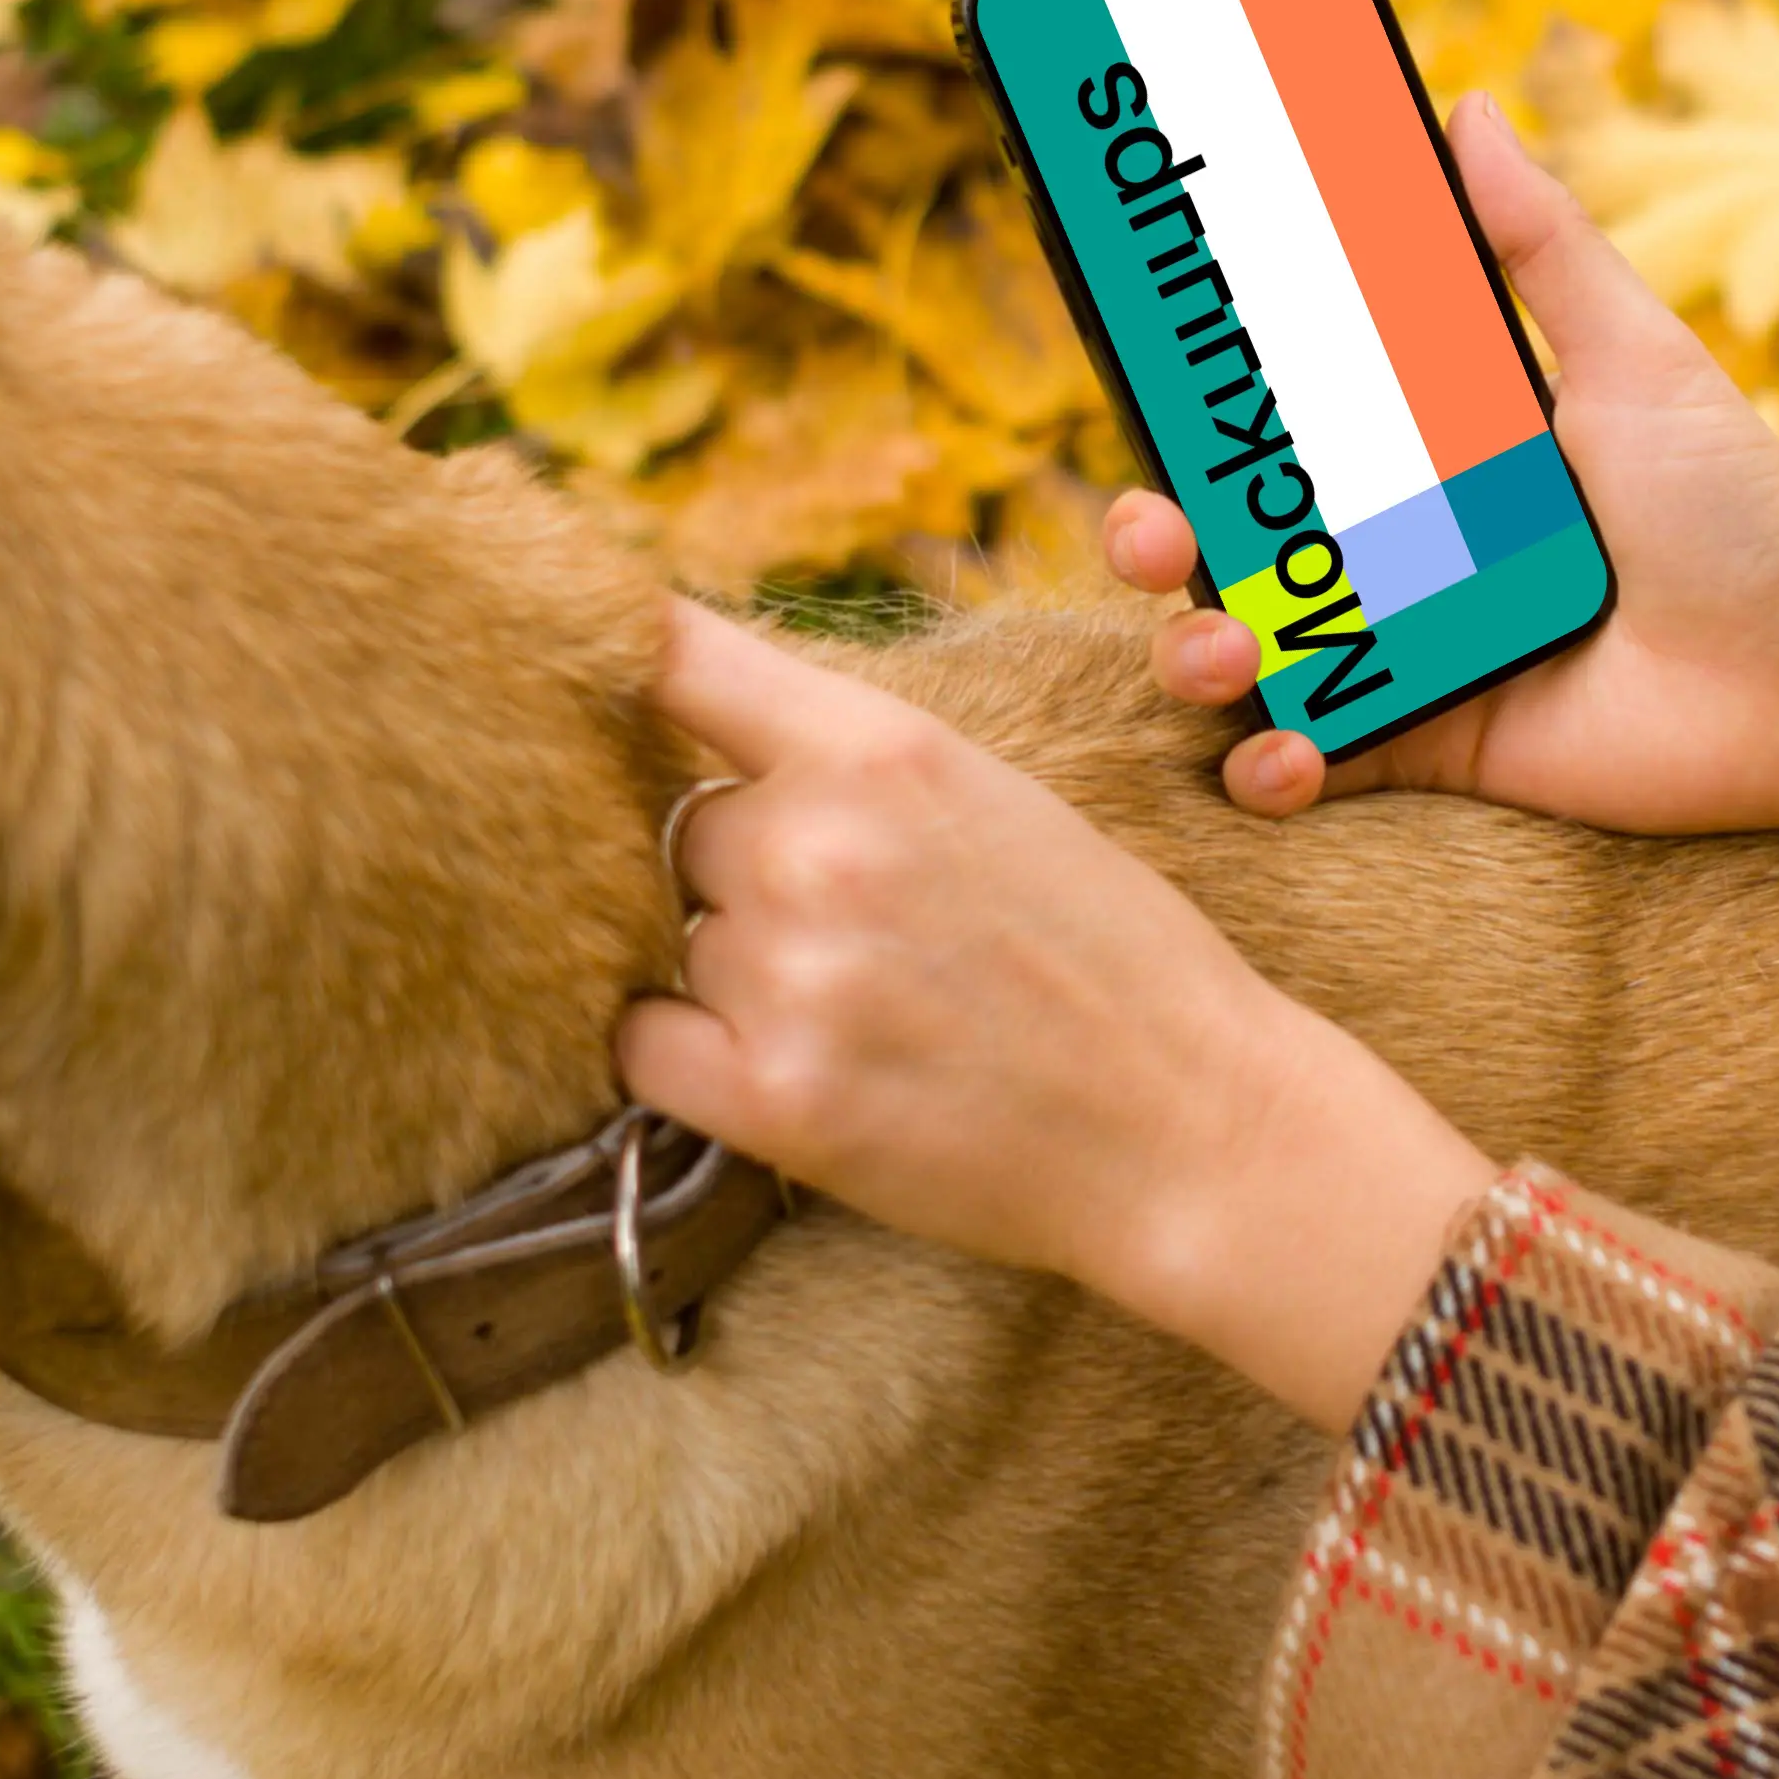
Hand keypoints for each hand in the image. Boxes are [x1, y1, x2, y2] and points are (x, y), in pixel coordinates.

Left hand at [613, 602, 1494, 1427]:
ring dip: (736, 972)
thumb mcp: (999, 799)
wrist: (1195, 1124)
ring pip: (677, 940)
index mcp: (882, 745)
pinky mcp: (775, 1098)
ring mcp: (790, 972)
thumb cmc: (1111, 959)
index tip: (584, 669)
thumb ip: (854, 760)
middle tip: (858, 932)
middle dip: (741, 872)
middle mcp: (818, 844)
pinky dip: (684, 1055)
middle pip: (677, 826)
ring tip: (867, 1011)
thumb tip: (698, 725)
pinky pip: (641, 1047)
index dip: (610, 657)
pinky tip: (778, 1062)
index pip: (671, 654)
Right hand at [1114, 96, 1778, 829]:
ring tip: (1226, 651)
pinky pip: (1318, 763)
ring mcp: (1407, 650)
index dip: (1193, 402)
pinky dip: (1273, 768)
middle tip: (1160, 528)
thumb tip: (1465, 102)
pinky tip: (1280, 756)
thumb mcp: (1637, 356)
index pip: (1276, 418)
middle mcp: (1396, 547)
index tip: (1136, 363)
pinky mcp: (1434, 747)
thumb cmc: (1743, 507)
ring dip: (1199, 655)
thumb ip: (1543, 244)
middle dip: (1157, 533)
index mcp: (1425, 448)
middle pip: (1229, 535)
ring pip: (1249, 653)